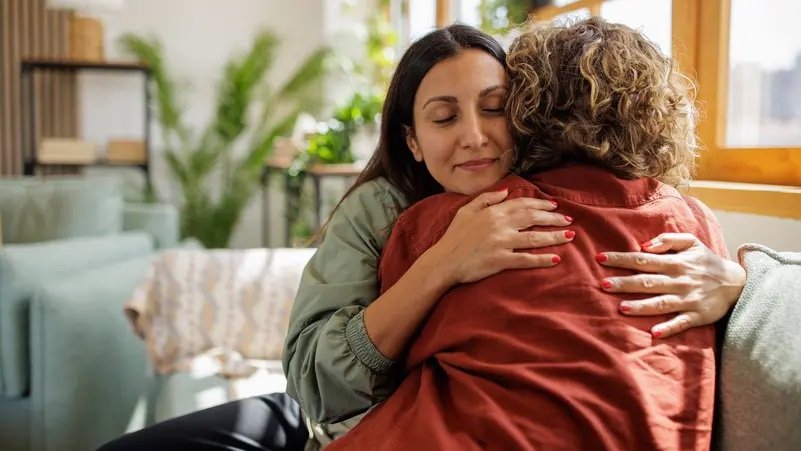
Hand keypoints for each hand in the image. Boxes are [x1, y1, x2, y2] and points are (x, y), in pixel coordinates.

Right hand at [429, 189, 573, 285]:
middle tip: (569, 220)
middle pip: (533, 218)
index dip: (541, 205)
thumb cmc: (453, 237)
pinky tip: (556, 259)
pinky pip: (526, 259)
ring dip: (554, 237)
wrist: (443, 261)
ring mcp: (501, 243)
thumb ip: (485, 199)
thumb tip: (504, 192)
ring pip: (534, 238)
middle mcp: (499, 225)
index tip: (555, 207)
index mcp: (492, 212)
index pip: (522, 204)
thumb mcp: (465, 211)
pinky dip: (542, 259)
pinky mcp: (500, 260)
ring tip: (570, 236)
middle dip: (553, 219)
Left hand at [597, 233, 745, 337]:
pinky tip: (655, 332)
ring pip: (661, 303)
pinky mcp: (698, 315)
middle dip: (625, 283)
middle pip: (648, 281)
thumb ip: (668, 239)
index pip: (643, 259)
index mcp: (675, 262)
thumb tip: (645, 245)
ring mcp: (688, 299)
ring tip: (622, 308)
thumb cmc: (706, 262)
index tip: (600, 258)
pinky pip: (682, 323)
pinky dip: (669, 327)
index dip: (621, 259)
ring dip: (642, 306)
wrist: (738, 283)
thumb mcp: (691, 243)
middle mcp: (679, 280)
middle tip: (604, 284)